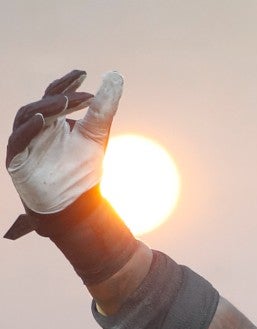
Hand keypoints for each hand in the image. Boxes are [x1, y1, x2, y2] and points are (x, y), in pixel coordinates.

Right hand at [5, 70, 122, 238]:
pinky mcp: (17, 160)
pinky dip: (29, 129)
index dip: (67, 84)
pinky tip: (43, 120)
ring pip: (27, 118)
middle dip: (59, 97)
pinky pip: (18, 141)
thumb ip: (104, 107)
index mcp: (53, 120)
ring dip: (46, 109)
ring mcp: (24, 143)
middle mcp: (36, 128)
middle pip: (42, 105)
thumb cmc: (82, 168)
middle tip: (79, 94)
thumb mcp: (97, 134)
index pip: (55, 95)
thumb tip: (115, 75)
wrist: (74, 202)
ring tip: (64, 102)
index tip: (84, 74)